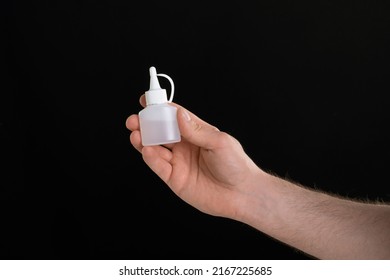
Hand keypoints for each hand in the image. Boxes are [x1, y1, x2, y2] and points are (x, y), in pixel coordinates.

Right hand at [125, 95, 263, 218]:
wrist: (242, 194)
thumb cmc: (236, 165)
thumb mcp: (219, 142)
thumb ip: (197, 130)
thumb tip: (179, 114)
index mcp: (196, 133)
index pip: (174, 117)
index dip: (160, 108)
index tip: (147, 100)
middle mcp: (185, 146)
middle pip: (160, 132)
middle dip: (146, 125)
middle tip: (135, 119)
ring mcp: (179, 162)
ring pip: (155, 148)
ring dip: (144, 141)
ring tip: (136, 134)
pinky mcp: (175, 179)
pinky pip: (159, 167)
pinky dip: (150, 158)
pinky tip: (146, 150)